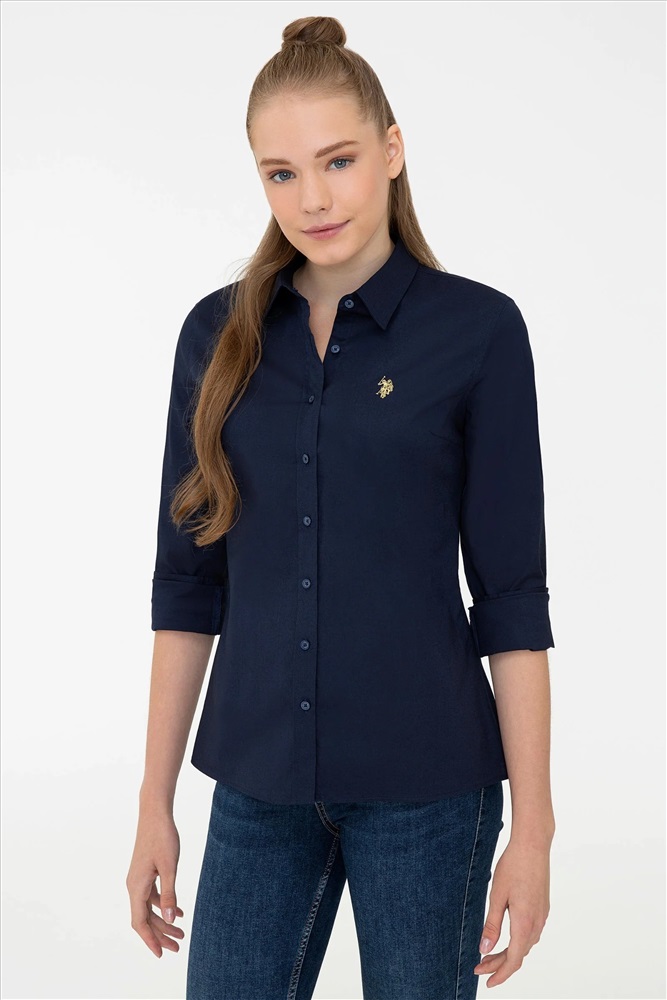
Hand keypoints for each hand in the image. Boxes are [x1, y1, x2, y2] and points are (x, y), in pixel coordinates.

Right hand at [126, 808, 184, 956]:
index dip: (150, 940)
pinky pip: (152, 896)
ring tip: (181, 932)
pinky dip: (164, 906)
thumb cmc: (162, 836)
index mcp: (136, 887)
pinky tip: (178, 912)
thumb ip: (169, 894)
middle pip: (145, 918)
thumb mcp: (170, 866)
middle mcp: (134, 886)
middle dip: (160, 934)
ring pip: (149, 908)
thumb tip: (169, 920)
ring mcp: (138, 879)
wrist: (154, 813)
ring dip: (163, 921)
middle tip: (178, 946)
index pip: (140, 922)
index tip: (162, 954)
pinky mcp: (145, 872)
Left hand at [473, 835, 550, 987]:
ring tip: (489, 953)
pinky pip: (531, 933)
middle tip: (480, 967)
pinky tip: (507, 937)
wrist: (533, 845)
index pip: (514, 960)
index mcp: (525, 922)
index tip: (486, 981)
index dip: (500, 973)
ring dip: (509, 953)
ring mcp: (542, 915)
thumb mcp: (497, 895)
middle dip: (499, 964)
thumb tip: (484, 948)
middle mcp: (537, 922)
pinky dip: (517, 941)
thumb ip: (491, 924)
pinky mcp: (542, 907)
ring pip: (526, 944)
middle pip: (519, 954)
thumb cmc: (513, 866)